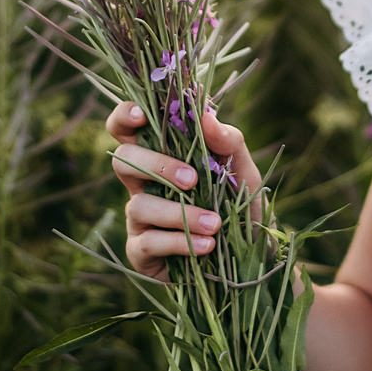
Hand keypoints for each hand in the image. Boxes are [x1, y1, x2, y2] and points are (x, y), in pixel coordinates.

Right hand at [109, 100, 263, 280]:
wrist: (249, 255)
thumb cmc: (240, 204)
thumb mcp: (242, 170)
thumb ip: (229, 142)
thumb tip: (207, 118)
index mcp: (160, 155)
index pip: (125, 129)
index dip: (123, 117)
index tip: (141, 116)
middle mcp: (142, 184)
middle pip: (122, 161)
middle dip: (155, 166)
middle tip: (192, 180)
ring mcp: (138, 218)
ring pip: (138, 206)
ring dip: (179, 213)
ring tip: (214, 223)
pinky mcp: (141, 251)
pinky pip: (147, 243)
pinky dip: (179, 242)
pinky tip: (207, 245)